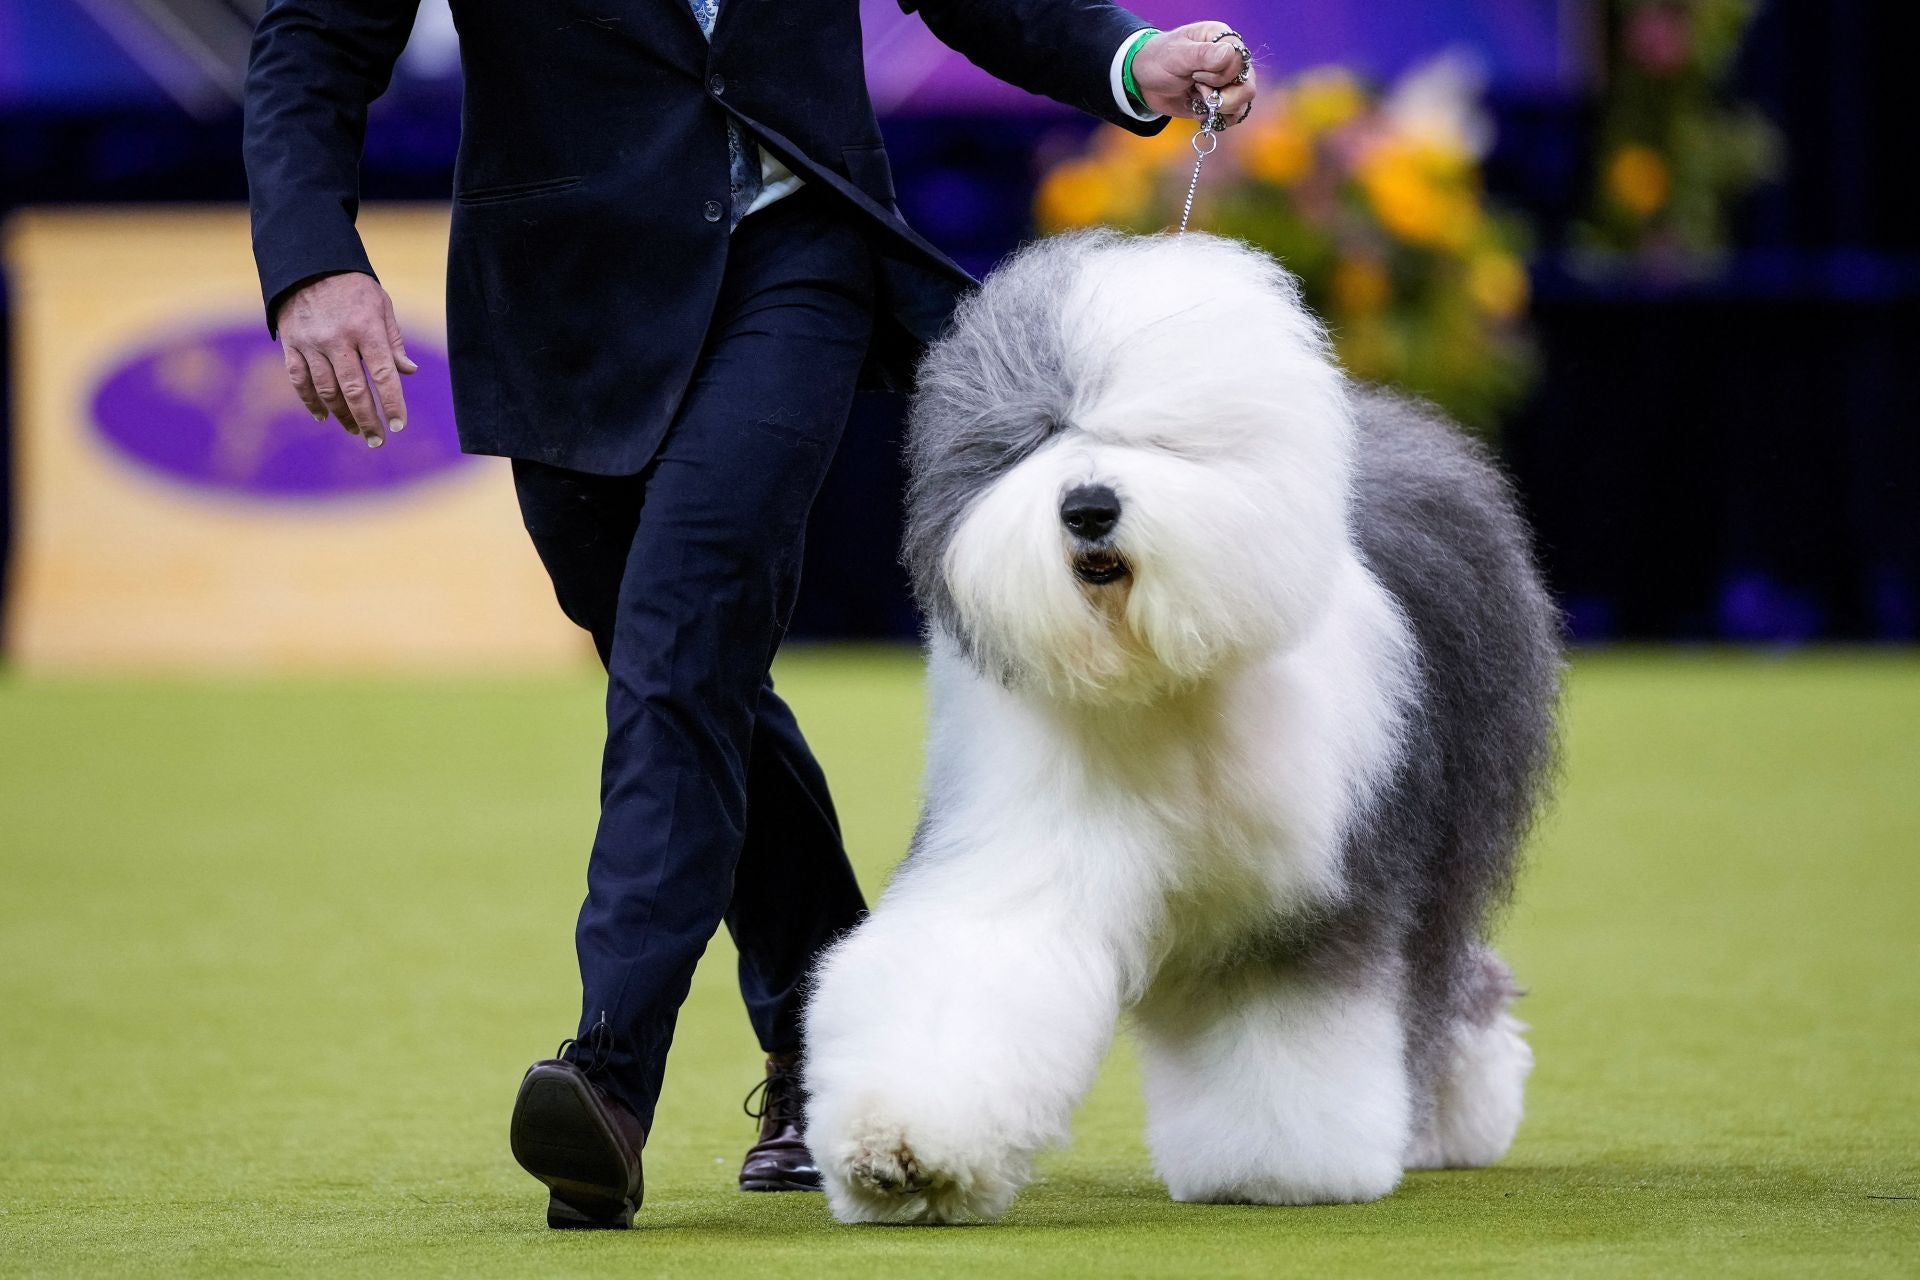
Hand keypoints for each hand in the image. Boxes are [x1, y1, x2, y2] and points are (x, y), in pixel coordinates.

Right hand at [277, 271, 416, 447]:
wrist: (307, 263)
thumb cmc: (352, 287)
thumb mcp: (380, 305)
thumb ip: (393, 340)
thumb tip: (408, 372)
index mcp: (365, 328)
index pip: (383, 373)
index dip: (392, 402)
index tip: (399, 425)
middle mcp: (337, 338)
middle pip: (353, 389)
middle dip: (367, 419)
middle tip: (378, 440)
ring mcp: (311, 342)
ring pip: (327, 389)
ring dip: (342, 415)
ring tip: (356, 430)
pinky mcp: (291, 344)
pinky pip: (300, 380)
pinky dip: (311, 401)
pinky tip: (323, 417)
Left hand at [1132, 22, 1257, 128]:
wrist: (1143, 81)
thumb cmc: (1159, 60)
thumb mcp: (1177, 55)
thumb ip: (1203, 55)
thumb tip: (1230, 55)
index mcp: (1223, 40)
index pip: (1240, 62)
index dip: (1220, 75)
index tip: (1195, 75)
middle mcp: (1231, 61)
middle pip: (1247, 86)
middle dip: (1223, 97)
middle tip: (1198, 90)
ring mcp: (1228, 83)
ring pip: (1243, 103)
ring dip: (1219, 108)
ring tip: (1197, 100)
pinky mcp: (1220, 102)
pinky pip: (1233, 116)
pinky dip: (1219, 120)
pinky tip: (1200, 113)